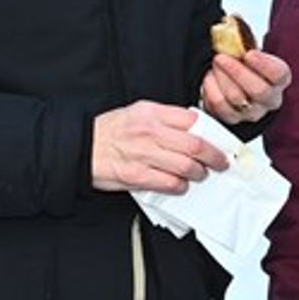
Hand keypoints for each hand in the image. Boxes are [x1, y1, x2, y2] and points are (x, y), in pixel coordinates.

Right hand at [91, 101, 228, 193]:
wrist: (78, 147)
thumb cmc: (108, 131)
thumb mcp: (136, 113)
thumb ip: (164, 118)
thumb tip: (193, 127)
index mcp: (151, 113)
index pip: (192, 120)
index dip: (211, 133)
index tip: (220, 142)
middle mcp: (149, 132)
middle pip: (196, 145)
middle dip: (214, 157)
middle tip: (221, 163)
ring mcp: (143, 154)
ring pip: (186, 166)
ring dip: (199, 173)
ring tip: (200, 174)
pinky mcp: (136, 175)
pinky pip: (169, 183)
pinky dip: (180, 186)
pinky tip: (181, 185)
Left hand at [201, 49, 290, 125]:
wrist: (234, 81)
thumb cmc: (244, 65)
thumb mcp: (249, 51)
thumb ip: (245, 44)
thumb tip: (229, 27)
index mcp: (280, 79)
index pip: (279, 75)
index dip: (263, 65)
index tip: (248, 54)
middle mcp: (271, 99)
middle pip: (259, 90)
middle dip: (236, 71)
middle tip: (221, 58)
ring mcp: (253, 112)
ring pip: (237, 97)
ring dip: (221, 78)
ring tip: (214, 66)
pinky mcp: (233, 119)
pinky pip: (220, 106)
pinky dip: (211, 90)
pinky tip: (209, 79)